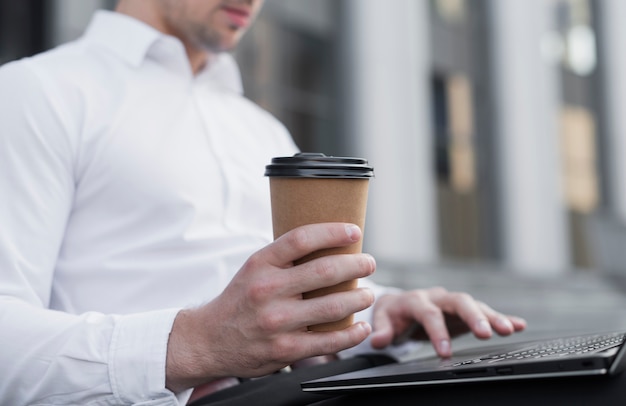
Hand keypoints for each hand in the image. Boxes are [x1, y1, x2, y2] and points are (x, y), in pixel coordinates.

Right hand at [165, 223, 375, 391]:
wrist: (208, 340)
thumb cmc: (239, 301)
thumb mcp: (253, 269)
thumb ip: (284, 258)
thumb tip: (328, 243)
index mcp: (260, 264)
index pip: (301, 239)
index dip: (333, 232)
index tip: (354, 231)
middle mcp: (267, 290)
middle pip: (325, 271)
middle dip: (357, 265)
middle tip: (369, 263)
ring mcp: (277, 322)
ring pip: (332, 306)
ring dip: (359, 298)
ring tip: (367, 294)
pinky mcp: (285, 349)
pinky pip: (328, 341)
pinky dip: (352, 334)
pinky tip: (361, 327)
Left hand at [370, 287, 526, 357]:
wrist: (399, 303)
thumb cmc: (392, 313)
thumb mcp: (383, 320)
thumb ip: (382, 329)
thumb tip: (378, 340)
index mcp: (417, 300)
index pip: (429, 314)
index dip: (437, 332)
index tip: (445, 352)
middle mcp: (439, 297)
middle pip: (459, 302)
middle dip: (473, 316)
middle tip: (487, 332)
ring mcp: (454, 303)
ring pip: (476, 305)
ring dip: (493, 316)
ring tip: (510, 329)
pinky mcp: (465, 311)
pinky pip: (486, 312)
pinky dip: (503, 317)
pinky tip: (520, 324)